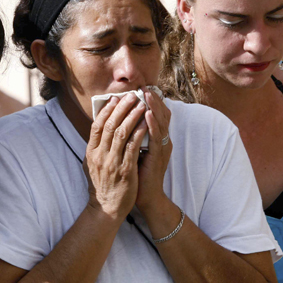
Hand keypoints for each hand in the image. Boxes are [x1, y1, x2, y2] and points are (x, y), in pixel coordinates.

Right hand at [84, 93, 147, 220]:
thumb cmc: (101, 186)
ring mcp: (112, 162)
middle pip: (110, 125)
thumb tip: (98, 130)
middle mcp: (99, 155)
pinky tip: (147, 123)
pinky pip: (133, 147)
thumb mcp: (91, 165)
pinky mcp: (125, 170)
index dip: (106, 110)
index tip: (114, 99)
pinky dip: (140, 133)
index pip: (96, 125)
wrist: (106, 209)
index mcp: (90, 152)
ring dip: (133, 116)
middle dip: (121, 108)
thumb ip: (95, 148)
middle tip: (131, 96)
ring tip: (142, 104)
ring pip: (122, 133)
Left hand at [135, 89, 171, 212]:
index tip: (142, 87)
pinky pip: (157, 137)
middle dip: (153, 99)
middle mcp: (162, 141)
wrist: (146, 197)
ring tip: (147, 93)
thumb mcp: (134, 150)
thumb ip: (132, 136)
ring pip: (160, 122)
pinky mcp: (158, 156)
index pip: (155, 114)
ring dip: (154, 107)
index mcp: (156, 139)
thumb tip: (120, 121)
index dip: (151, 101)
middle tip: (145, 85)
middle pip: (161, 114)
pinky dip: (152, 124)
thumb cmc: (138, 174)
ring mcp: (162, 148)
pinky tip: (147, 114)